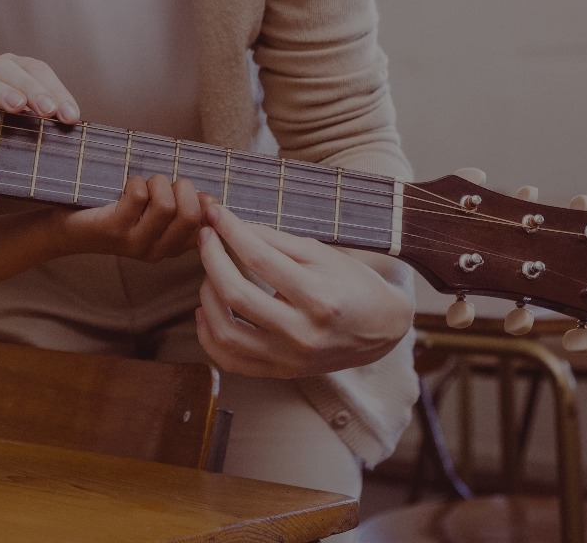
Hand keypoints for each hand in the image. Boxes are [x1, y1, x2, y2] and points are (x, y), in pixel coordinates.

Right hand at [0, 53, 79, 122]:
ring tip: (17, 107)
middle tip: (48, 111)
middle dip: (32, 89)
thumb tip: (73, 124)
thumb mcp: (30, 122)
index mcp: (18, 69)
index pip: (39, 71)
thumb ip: (46, 118)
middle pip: (13, 70)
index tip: (70, 117)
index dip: (57, 91)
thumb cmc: (8, 128)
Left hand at [49, 175, 205, 261]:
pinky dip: (135, 181)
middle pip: (191, 215)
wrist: (66, 230)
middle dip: (183, 188)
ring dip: (157, 182)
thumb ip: (179, 211)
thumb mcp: (150, 217)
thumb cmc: (113, 213)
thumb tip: (210, 199)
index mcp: (170, 248)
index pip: (206, 229)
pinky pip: (138, 195)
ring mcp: (135, 243)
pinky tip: (125, 187)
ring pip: (166, 205)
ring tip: (144, 184)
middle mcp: (156, 251)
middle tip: (165, 184)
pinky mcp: (114, 229)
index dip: (208, 205)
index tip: (196, 193)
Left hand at [194, 202, 412, 378]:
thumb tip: (231, 225)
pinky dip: (209, 335)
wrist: (381, 328)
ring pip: (226, 332)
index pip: (259, 258)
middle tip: (206, 237)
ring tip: (209, 274)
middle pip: (237, 295)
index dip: (231, 231)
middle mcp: (303, 333)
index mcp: (318, 296)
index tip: (216, 214)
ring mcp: (290, 358)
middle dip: (212, 259)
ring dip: (207, 296)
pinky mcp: (280, 372)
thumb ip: (274, 241)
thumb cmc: (352, 283)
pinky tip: (206, 311)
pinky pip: (230, 360)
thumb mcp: (321, 254)